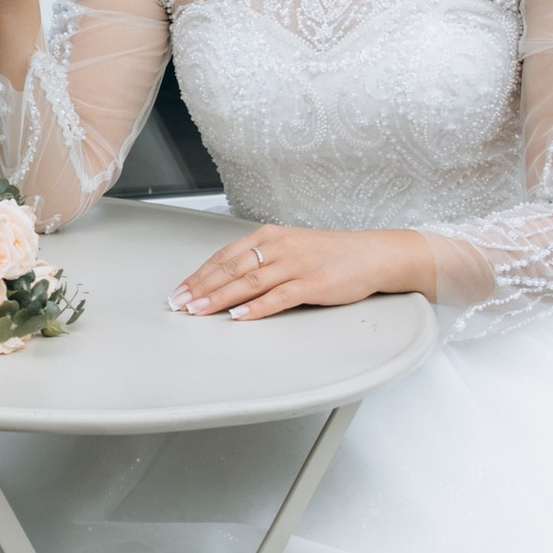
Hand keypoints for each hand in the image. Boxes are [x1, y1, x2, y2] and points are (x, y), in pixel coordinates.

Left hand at [170, 224, 438, 320]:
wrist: (373, 254)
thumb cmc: (331, 254)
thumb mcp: (291, 249)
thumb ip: (261, 261)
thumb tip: (227, 281)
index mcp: (270, 236)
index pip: (225, 256)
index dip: (199, 274)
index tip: (180, 290)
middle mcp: (279, 247)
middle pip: (230, 269)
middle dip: (200, 288)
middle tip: (179, 303)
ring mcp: (296, 265)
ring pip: (248, 283)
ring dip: (219, 298)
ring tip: (198, 311)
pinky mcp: (312, 283)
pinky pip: (278, 297)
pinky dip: (256, 307)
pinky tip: (238, 316)